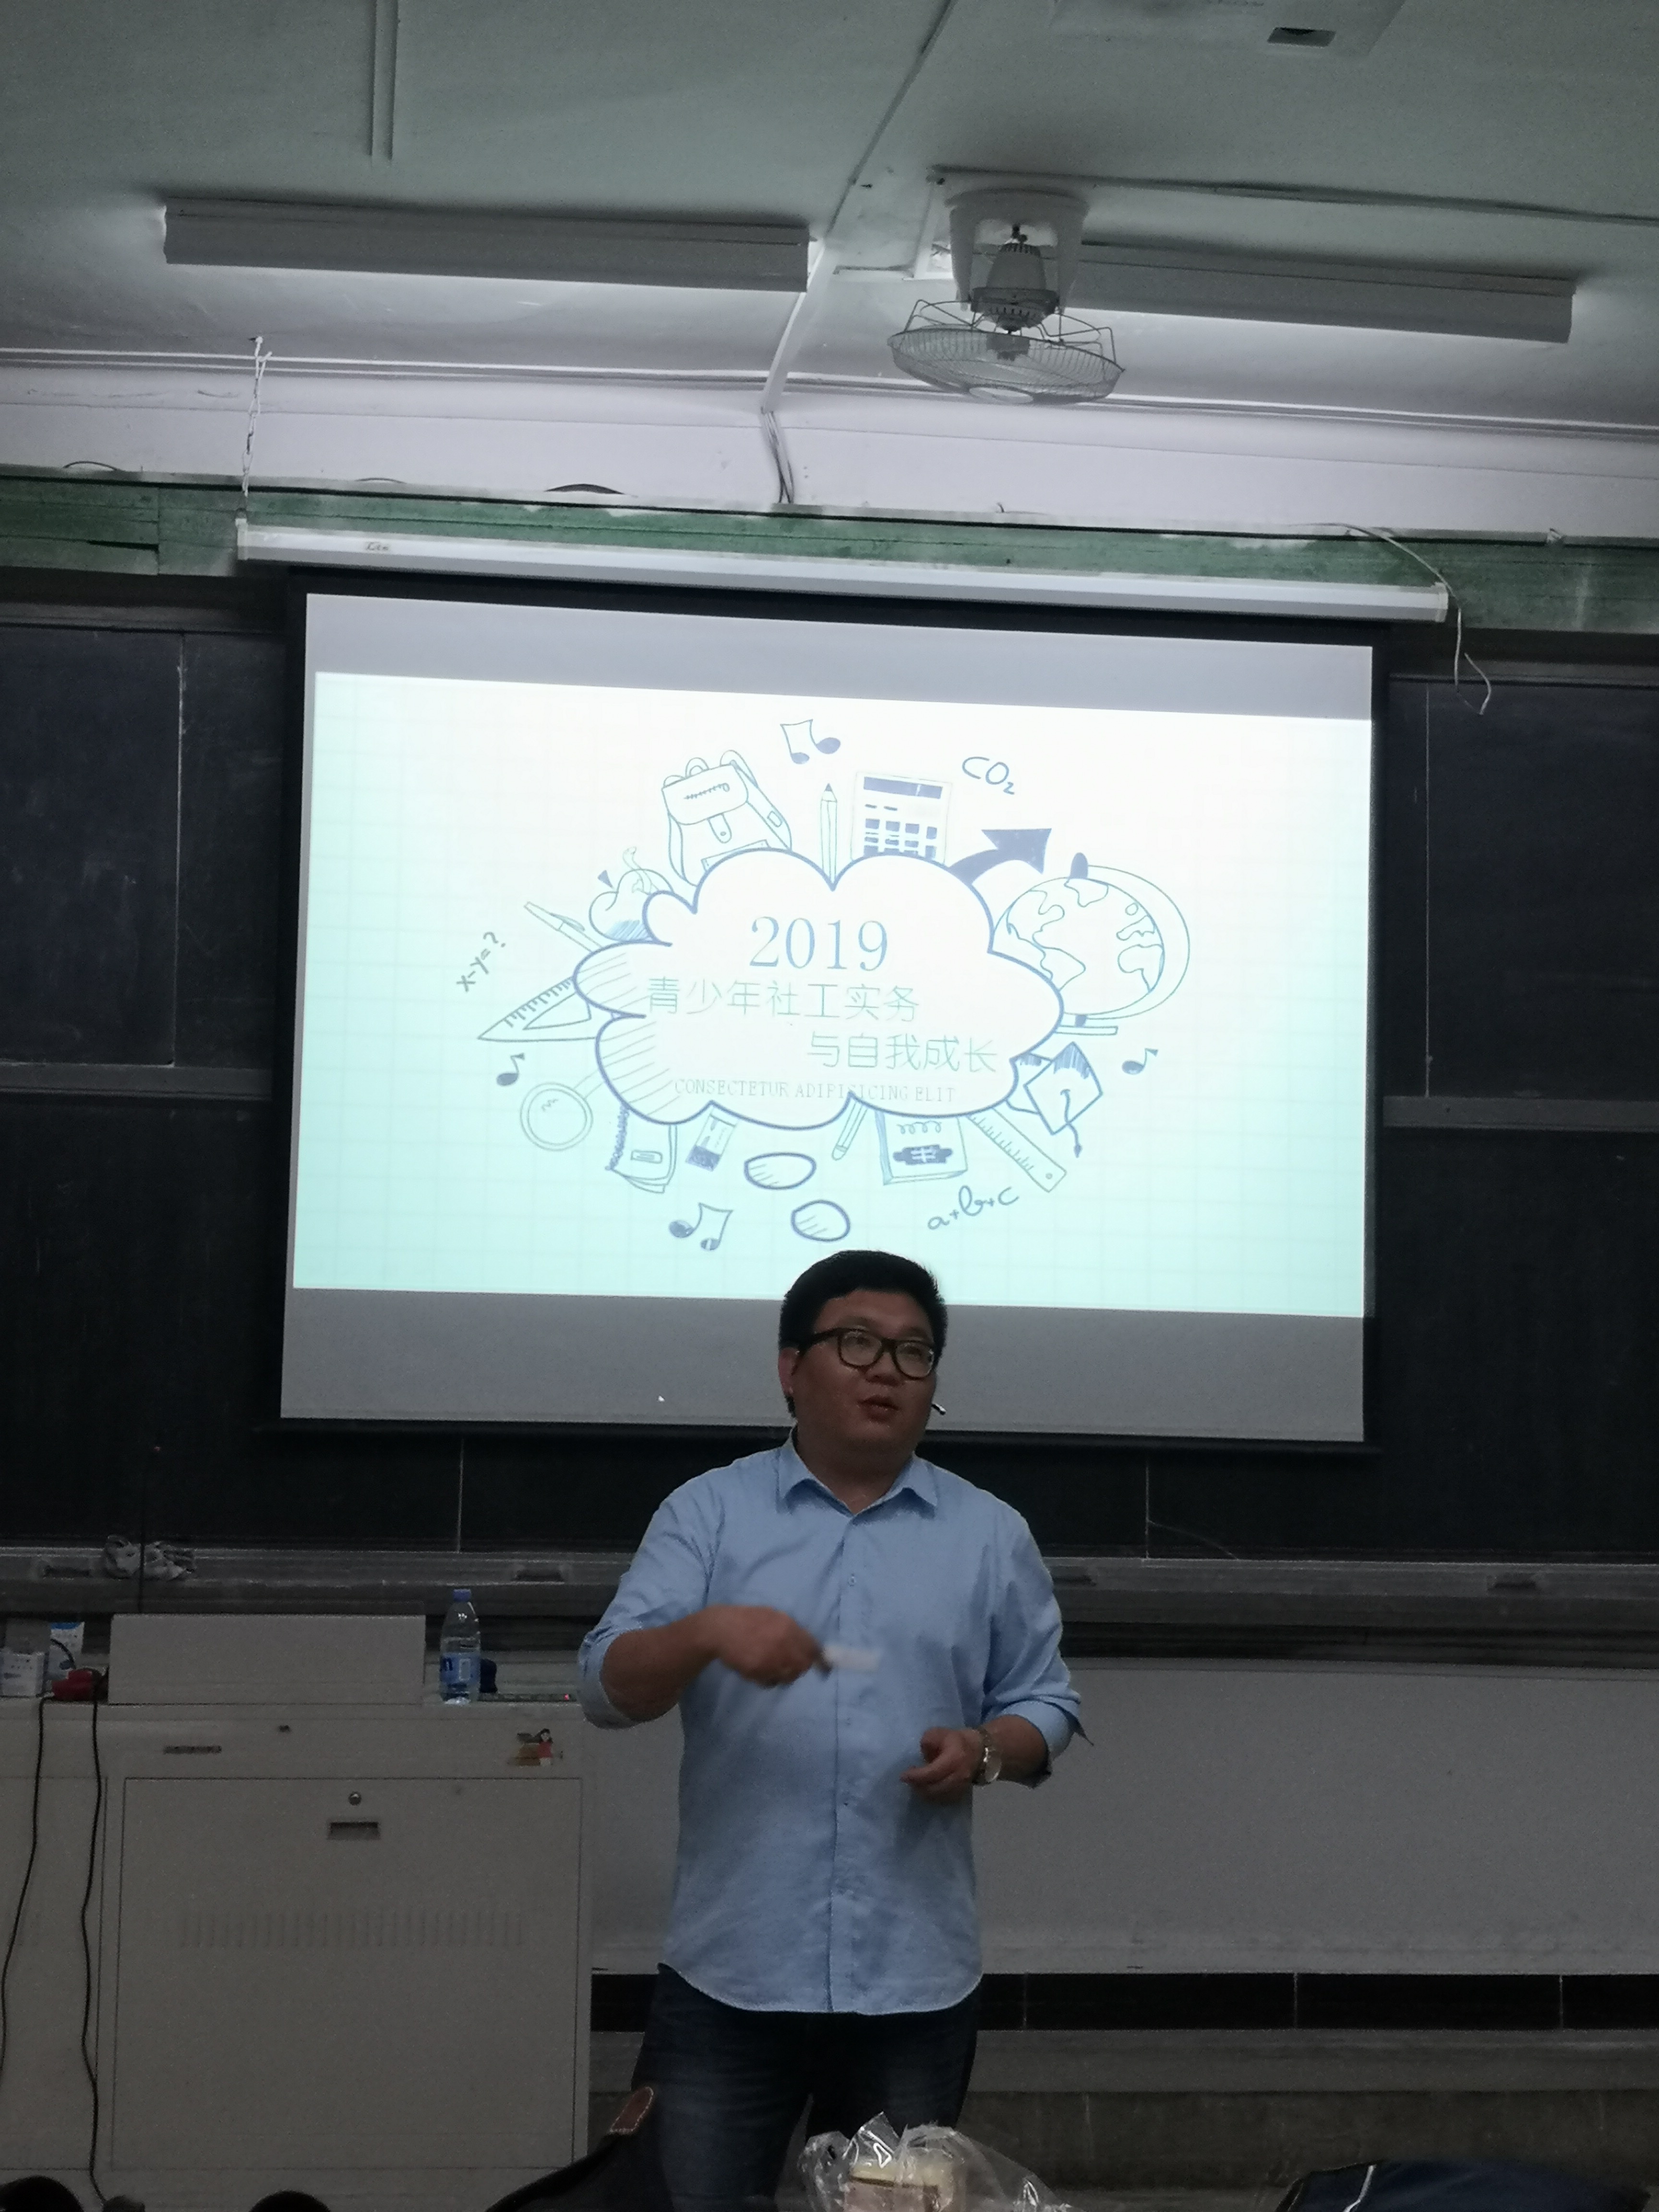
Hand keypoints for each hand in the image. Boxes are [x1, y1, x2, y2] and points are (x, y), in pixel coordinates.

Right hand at [704, 1605, 824, 1688]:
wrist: (721, 1628)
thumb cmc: (748, 1619)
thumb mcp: (774, 1617)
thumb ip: (792, 1631)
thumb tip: (811, 1647)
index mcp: (788, 1627)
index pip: (813, 1648)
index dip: (820, 1659)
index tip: (824, 1667)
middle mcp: (782, 1644)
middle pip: (803, 1665)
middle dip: (800, 1666)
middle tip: (790, 1663)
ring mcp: (769, 1660)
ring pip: (789, 1676)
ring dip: (785, 1673)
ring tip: (773, 1664)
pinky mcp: (757, 1672)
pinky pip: (771, 1682)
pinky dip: (769, 1679)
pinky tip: (760, 1668)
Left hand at [902, 1725, 981, 1803]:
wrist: (978, 1751)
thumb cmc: (955, 1740)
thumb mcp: (939, 1733)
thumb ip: (927, 1743)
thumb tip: (922, 1758)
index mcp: (954, 1759)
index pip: (932, 1773)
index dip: (916, 1776)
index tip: (903, 1776)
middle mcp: (958, 1776)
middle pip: (934, 1788)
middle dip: (918, 1786)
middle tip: (908, 1780)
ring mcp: (961, 1787)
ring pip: (938, 1797)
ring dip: (924, 1793)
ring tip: (916, 1784)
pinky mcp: (961, 1793)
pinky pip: (944, 1800)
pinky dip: (932, 1797)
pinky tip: (926, 1790)